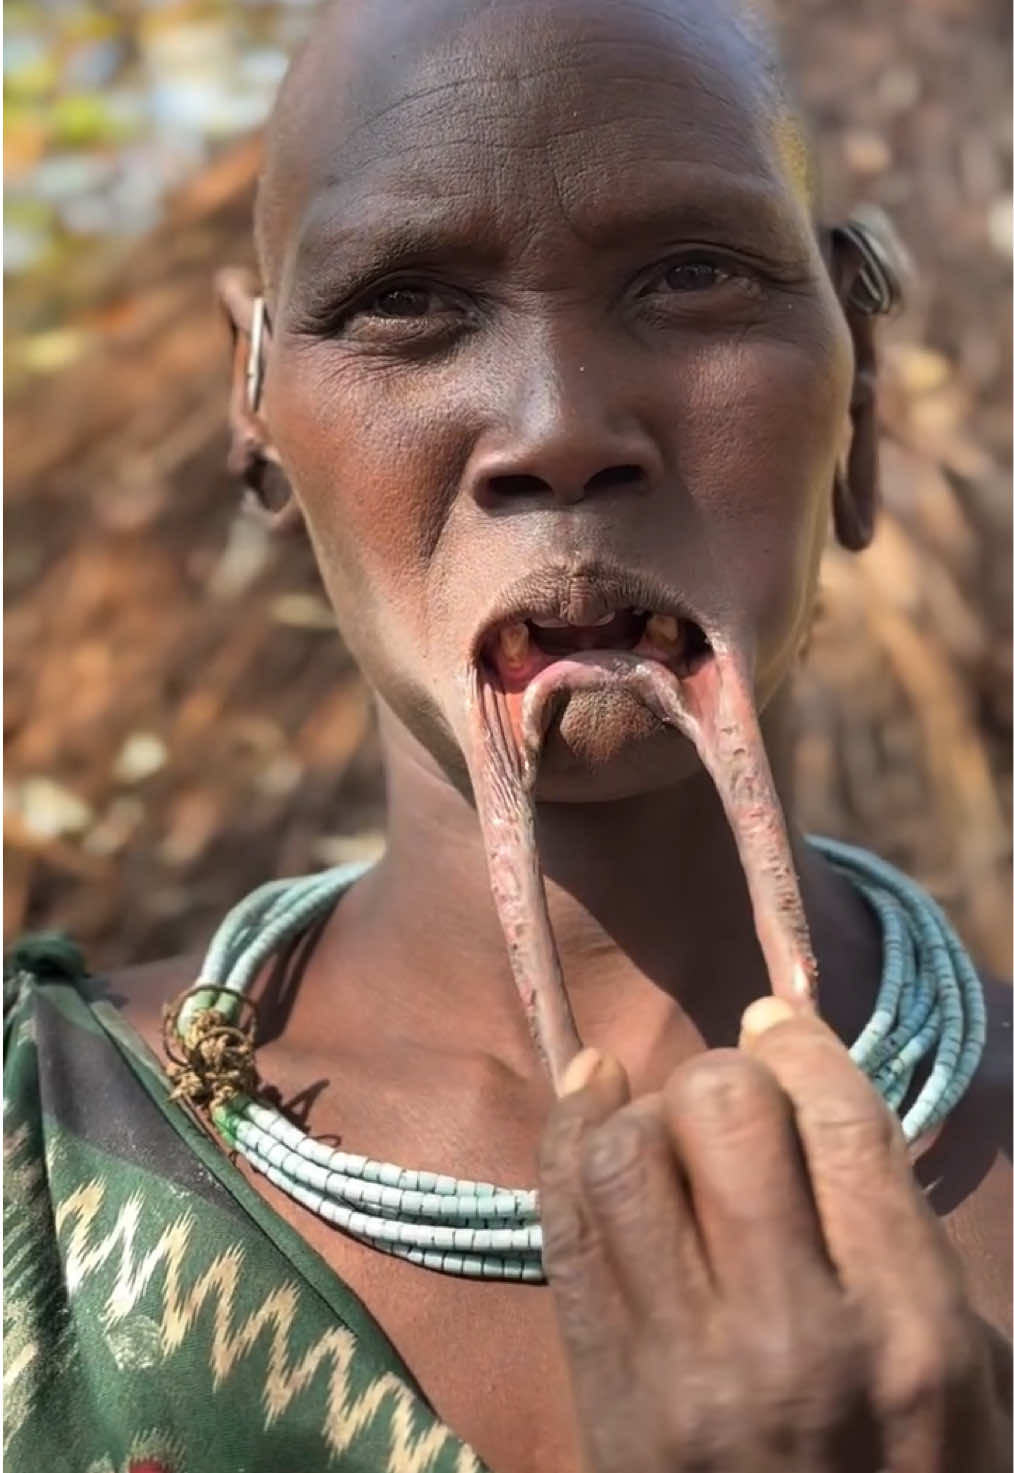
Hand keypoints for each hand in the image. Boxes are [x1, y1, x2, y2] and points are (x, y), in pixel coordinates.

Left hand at [537, 1000, 1010, 1471]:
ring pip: (628, 1151)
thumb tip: (820, 1111)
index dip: (801, 1045)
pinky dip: (569, 1136)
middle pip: (726, 1113)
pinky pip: (565, 1221)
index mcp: (911, 1330)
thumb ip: (906, 1250)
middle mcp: (795, 1334)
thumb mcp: (971, 1391)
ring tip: (670, 1130)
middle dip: (727, 1076)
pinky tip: (590, 1100)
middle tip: (736, 1100)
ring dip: (646, 1112)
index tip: (780, 1025)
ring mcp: (684, 1366)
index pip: (839, 1122)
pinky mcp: (603, 1390)